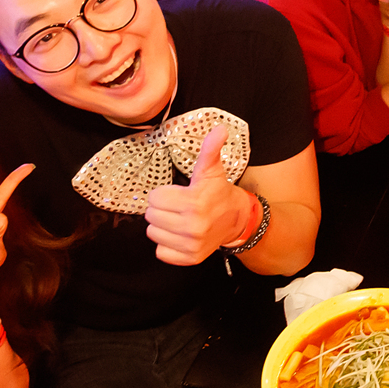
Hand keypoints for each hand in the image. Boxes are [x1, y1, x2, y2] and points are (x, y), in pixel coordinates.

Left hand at [144, 127, 257, 265]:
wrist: (237, 220)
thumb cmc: (218, 192)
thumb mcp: (212, 170)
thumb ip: (211, 149)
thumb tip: (220, 128)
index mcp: (193, 203)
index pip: (154, 198)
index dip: (163, 194)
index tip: (178, 193)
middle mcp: (192, 227)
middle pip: (151, 216)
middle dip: (162, 209)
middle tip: (178, 206)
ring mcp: (190, 245)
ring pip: (153, 233)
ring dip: (162, 226)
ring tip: (178, 219)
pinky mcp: (189, 258)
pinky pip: (160, 252)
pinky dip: (167, 244)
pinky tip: (180, 234)